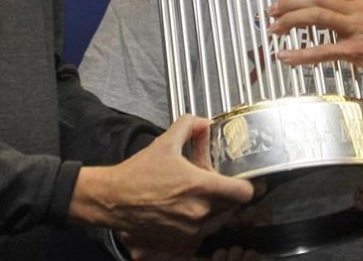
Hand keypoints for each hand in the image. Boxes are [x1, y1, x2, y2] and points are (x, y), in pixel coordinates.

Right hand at [70, 116, 254, 256]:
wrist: (113, 199)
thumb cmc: (138, 175)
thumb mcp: (166, 142)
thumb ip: (189, 126)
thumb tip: (204, 122)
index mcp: (200, 186)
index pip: (243, 193)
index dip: (249, 185)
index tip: (247, 180)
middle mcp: (199, 211)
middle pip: (235, 206)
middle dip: (232, 195)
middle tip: (223, 184)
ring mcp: (191, 228)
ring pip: (221, 220)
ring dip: (219, 208)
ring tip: (206, 195)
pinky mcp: (182, 239)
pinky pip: (205, 230)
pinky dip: (205, 220)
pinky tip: (193, 206)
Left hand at [269, 0, 362, 83]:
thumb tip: (349, 16)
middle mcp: (359, 10)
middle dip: (290, 2)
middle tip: (272, 9)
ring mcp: (357, 29)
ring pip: (317, 17)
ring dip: (290, 21)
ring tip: (274, 28)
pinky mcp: (357, 51)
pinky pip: (322, 51)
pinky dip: (300, 54)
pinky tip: (286, 56)